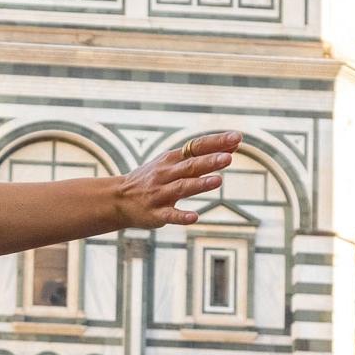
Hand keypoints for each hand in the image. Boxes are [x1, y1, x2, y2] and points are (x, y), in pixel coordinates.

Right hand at [114, 132, 240, 229]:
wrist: (118, 199)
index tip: (236, 138)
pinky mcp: (155, 214)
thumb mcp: (170, 163)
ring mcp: (160, 194)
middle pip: (190, 166)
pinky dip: (181, 216)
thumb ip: (199, 158)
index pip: (196, 147)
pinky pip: (170, 215)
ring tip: (218, 181)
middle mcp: (166, 174)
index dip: (216, 142)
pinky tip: (194, 217)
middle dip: (209, 161)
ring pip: (182, 188)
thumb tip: (231, 149)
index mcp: (171, 160)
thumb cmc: (152, 179)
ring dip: (199, 184)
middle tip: (228, 158)